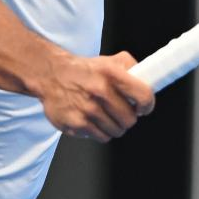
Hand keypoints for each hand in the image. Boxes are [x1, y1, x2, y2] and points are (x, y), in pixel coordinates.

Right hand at [37, 50, 155, 141]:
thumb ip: (131, 67)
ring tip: (107, 115)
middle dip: (129, 118)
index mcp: (111, 74)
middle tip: (123, 112)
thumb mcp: (108, 61)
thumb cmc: (83, 70)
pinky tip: (95, 120)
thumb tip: (148, 81)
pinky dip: (101, 132)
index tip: (144, 107)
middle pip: (130, 119)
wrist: (51, 75)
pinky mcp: (76, 124)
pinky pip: (101, 137)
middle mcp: (100, 91)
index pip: (143, 95)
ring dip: (115, 126)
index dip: (147, 105)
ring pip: (116, 131)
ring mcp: (87, 109)